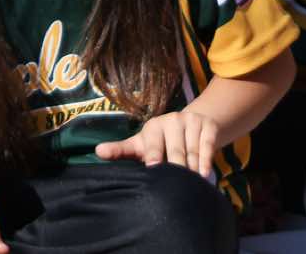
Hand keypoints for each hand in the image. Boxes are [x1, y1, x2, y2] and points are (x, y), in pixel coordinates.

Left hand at [93, 110, 218, 177]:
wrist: (190, 123)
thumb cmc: (158, 141)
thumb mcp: (140, 144)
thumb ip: (120, 150)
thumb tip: (97, 151)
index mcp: (153, 126)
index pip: (153, 145)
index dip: (154, 157)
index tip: (154, 168)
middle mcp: (173, 120)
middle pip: (175, 150)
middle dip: (177, 168)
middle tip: (176, 185)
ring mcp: (192, 121)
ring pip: (192, 150)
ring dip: (192, 169)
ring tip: (190, 185)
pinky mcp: (208, 125)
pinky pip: (208, 145)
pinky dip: (206, 161)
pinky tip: (203, 175)